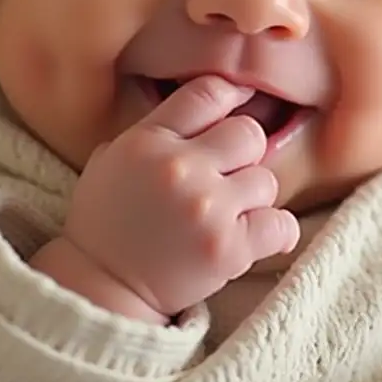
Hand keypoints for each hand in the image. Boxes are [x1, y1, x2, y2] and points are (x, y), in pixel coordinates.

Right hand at [52, 76, 299, 318]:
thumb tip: (202, 107)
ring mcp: (206, 207)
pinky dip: (277, 233)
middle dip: (244, 155)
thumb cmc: (107, 224)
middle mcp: (179, 167)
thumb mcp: (111, 160)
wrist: (101, 289)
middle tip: (227, 179)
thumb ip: (153, 131)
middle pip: (249, 133)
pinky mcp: (227, 249)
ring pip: (266, 181)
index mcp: (149, 140)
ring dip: (253, 199)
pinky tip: (259, 238)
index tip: (243, 105)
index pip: (208, 93)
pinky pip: (281, 224)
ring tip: (228, 217)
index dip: (234, 96)